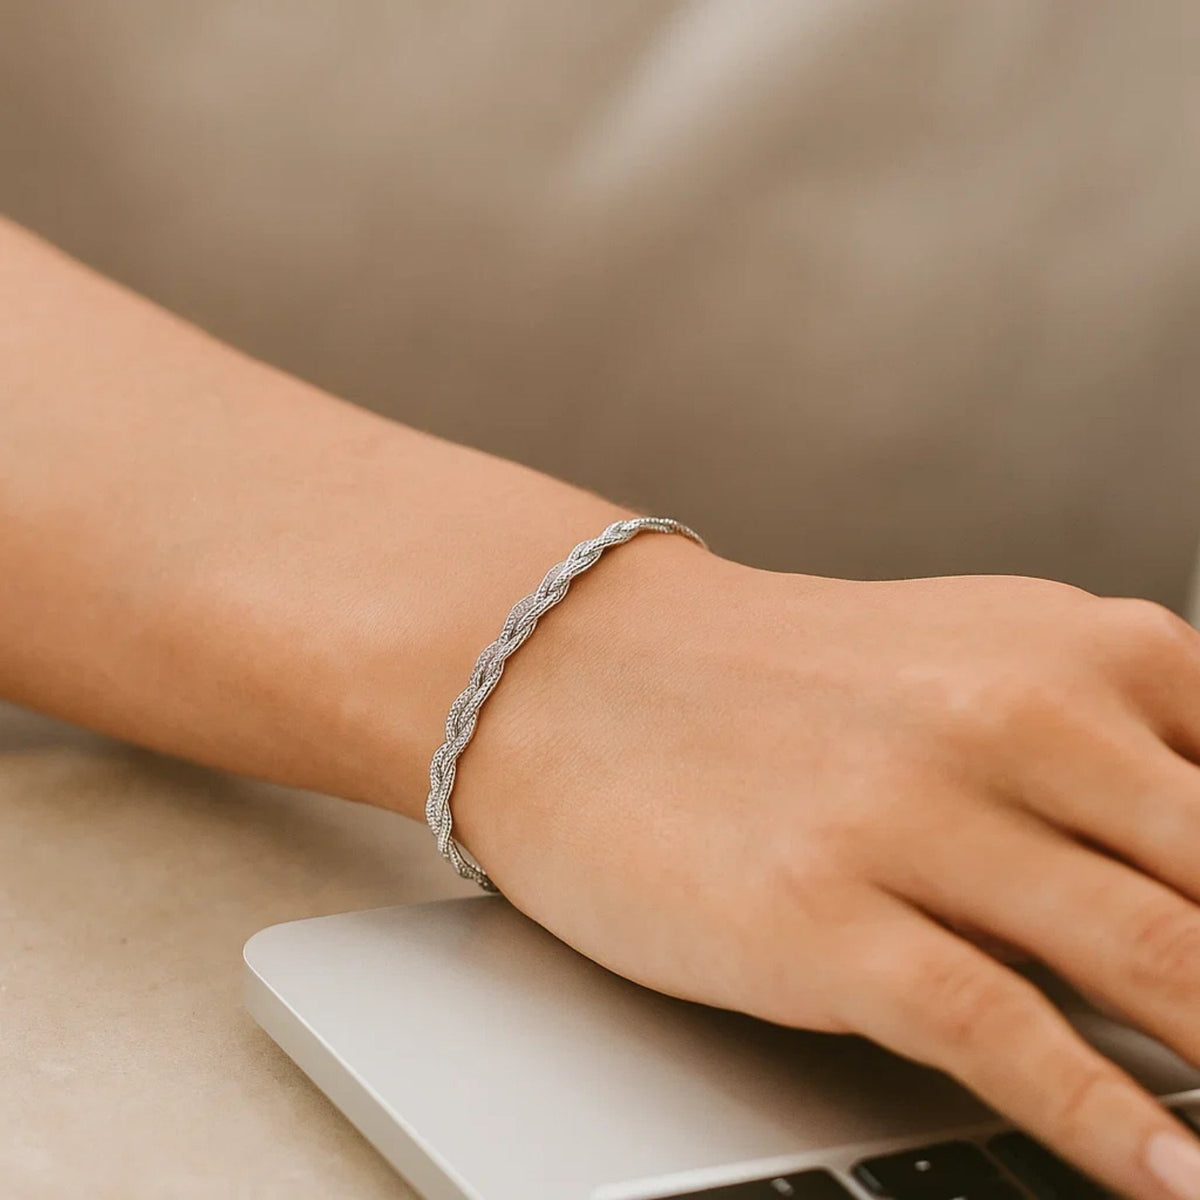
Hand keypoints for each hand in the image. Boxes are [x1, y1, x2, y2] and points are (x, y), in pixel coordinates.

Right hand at [451, 534, 1199, 1199]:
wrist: (584, 671)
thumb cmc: (778, 679)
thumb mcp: (971, 659)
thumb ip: (1109, 750)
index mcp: (1072, 647)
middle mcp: (1010, 716)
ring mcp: (915, 815)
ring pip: (1158, 963)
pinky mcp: (823, 912)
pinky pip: (1006, 1034)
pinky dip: (1109, 1123)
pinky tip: (1167, 1174)